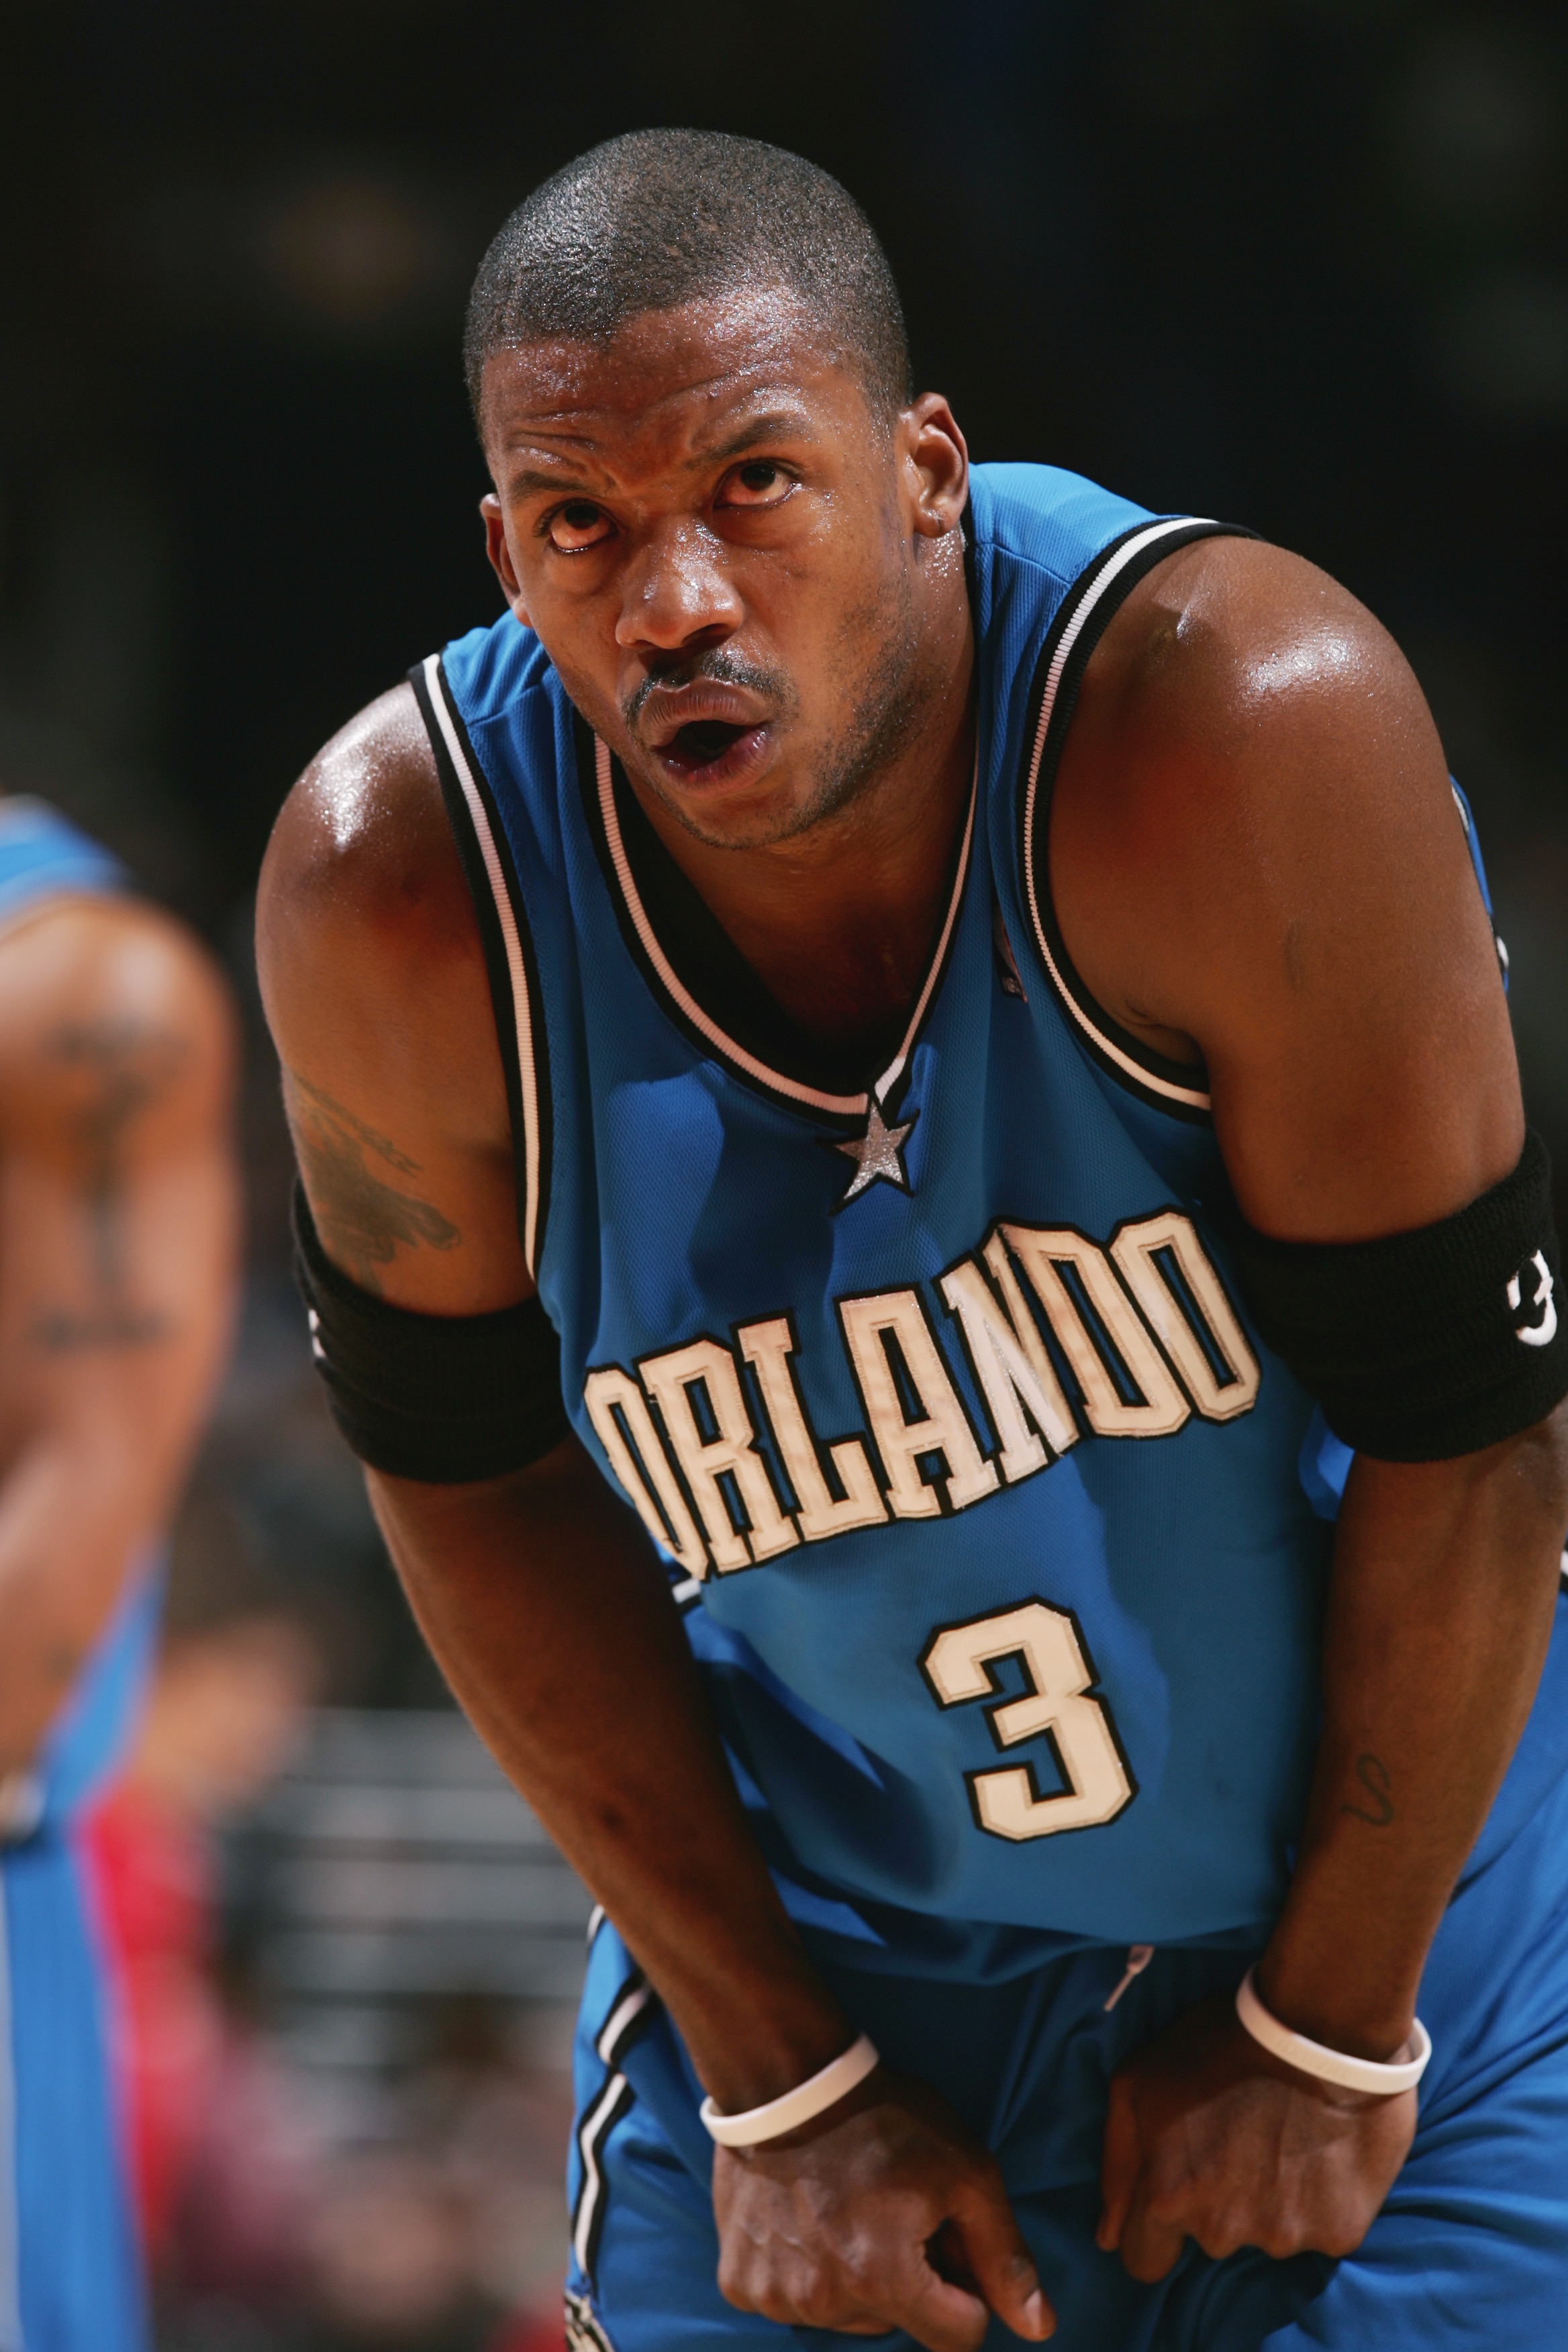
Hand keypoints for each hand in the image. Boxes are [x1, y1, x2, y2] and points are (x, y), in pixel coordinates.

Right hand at [712, 2064, 1053, 2350]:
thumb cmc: (882, 2117)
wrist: (784, 2079)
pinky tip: (809, 2222)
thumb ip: (1002, 2254)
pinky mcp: (740, 2284)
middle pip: (900, 2325)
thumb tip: (1040, 2328)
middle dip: (912, 2281)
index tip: (948, 2243)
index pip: (957, 2338)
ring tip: (852, 2212)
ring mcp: (775, 2296)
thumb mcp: (963, 2171)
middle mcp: (824, 2301)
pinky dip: (808, 2274)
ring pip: (849, 2318)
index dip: (967, 2292)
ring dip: (859, 2280)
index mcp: (882, 2278)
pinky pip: (794, 2304)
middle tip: (897, 2214)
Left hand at [1097, 1994, 1415, 2281]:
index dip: (1157, 2232)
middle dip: (1217, 2204)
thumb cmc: (1222, 2042)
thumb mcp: (1139, 2079)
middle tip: (1238, 2142)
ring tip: (1282, 2140)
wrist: (1320, 2028)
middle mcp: (1221, 2229)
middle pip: (1209, 2242)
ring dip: (1269, 2202)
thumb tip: (1108, 2238)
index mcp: (1167, 2196)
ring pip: (1265, 2238)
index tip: (1178, 2194)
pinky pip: (1318, 2232)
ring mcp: (1282, 2236)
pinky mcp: (1337, 2233)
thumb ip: (1117, 2163)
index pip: (1145, 2262)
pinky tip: (1320, 2155)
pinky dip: (1318, 2203)